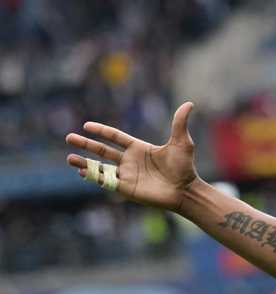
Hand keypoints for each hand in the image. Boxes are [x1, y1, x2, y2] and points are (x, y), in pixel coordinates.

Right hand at [66, 102, 199, 211]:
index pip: (115, 137)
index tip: (86, 125)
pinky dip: (94, 177)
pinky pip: (106, 182)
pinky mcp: (126, 188)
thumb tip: (189, 103)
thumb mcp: (182, 142)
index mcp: (138, 148)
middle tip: (68, 137)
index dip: (101, 131)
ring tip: (69, 158)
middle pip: (102, 150)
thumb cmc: (184, 167)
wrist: (186, 190)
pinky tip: (83, 172)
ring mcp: (126, 175)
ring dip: (84, 163)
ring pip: (100, 167)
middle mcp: (129, 160)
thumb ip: (179, 123)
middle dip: (86, 144)